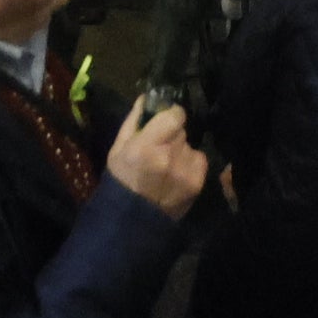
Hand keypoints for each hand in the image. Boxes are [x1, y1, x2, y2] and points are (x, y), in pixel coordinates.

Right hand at [104, 99, 208, 217]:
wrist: (133, 219)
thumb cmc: (122, 179)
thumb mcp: (118, 148)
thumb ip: (134, 120)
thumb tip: (146, 97)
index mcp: (146, 146)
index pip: (175, 115)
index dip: (171, 115)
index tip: (165, 120)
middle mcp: (168, 156)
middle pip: (182, 130)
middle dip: (172, 134)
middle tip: (160, 147)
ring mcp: (185, 171)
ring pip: (190, 145)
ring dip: (181, 150)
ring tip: (167, 165)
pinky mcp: (196, 183)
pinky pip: (199, 160)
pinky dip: (190, 163)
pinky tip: (176, 174)